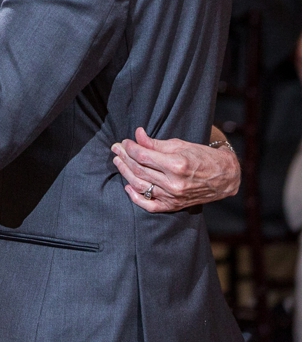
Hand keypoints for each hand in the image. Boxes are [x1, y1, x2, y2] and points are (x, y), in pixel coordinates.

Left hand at [111, 127, 239, 212]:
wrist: (225, 177)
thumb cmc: (203, 157)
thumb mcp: (181, 145)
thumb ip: (156, 143)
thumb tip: (137, 135)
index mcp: (177, 165)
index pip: (143, 156)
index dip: (130, 148)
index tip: (124, 142)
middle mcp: (174, 183)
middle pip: (139, 170)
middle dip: (124, 157)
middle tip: (116, 149)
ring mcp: (173, 197)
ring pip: (140, 185)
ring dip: (125, 173)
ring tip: (118, 162)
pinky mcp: (174, 206)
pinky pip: (149, 206)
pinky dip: (136, 197)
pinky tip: (127, 187)